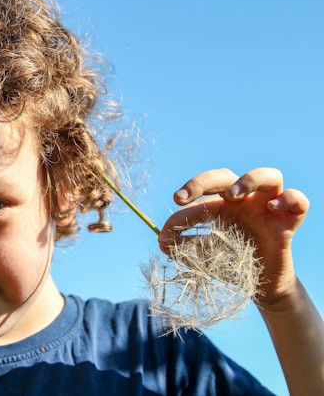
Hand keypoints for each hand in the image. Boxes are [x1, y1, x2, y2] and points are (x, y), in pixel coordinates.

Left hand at [158, 167, 308, 305]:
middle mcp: (244, 200)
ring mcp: (269, 208)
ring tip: (232, 195)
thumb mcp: (202, 255)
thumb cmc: (230, 262)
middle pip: (227, 175)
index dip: (185, 196)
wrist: (260, 285)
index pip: (202, 190)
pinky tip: (273, 208)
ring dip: (249, 179)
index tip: (170, 211)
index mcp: (221, 204)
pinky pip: (299, 202)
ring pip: (270, 175)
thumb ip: (183, 245)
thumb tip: (161, 239)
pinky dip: (289, 199)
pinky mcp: (289, 222)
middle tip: (184, 197)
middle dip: (203, 182)